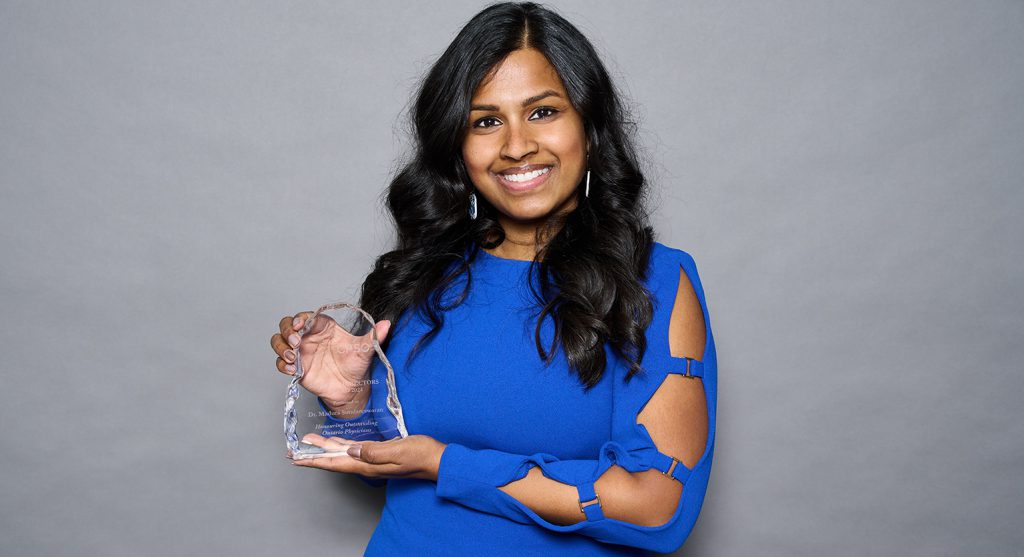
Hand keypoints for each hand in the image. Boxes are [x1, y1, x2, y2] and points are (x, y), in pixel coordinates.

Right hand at [270, 312, 391, 410]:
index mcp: (323, 326)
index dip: (299, 318)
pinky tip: (292, 368)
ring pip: (278, 342)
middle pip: (286, 325)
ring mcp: (300, 352)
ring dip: (280, 346)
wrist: (352, 388)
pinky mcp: (296, 368)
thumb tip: (387, 323)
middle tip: (295, 341)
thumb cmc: (356, 365)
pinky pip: (281, 363)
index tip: (300, 325)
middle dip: (286, 330)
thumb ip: (375, 336)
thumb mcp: (366, 349)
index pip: (306, 316)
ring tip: (292, 355)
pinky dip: (282, 364)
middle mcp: (309, 337)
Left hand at [292, 433, 446, 481]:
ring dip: (325, 449)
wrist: (437, 460)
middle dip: (314, 455)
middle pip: (334, 460)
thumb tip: (350, 450)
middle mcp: (367, 464)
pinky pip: (354, 451)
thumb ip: (373, 451)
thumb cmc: (420, 454)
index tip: (297, 458)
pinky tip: (337, 442)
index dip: (315, 460)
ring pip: (342, 455)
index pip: (335, 462)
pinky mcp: (380, 454)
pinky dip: (341, 446)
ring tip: (310, 443)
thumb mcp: (397, 450)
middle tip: (295, 450)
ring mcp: (373, 460)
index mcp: (368, 464)